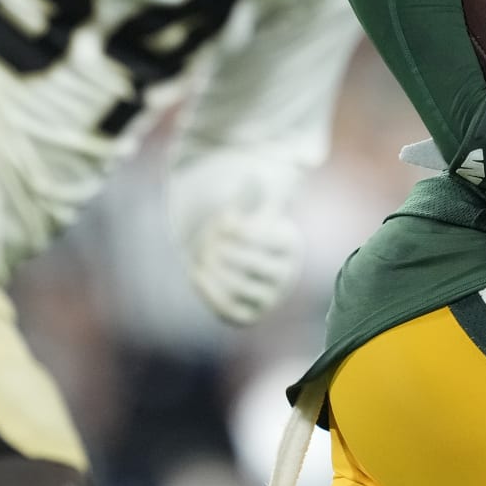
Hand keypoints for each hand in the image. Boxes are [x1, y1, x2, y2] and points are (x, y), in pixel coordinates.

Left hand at [185, 201, 302, 325]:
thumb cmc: (240, 225)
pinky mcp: (248, 315)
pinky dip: (208, 291)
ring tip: (202, 254)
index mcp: (290, 243)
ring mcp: (269, 297)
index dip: (242, 230)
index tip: (222, 220)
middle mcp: (286, 274)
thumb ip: (254, 193)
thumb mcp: (249, 205)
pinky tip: (195, 272)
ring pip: (240, 287)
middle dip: (226, 250)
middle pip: (254, 264)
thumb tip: (269, 171)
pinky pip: (229, 309)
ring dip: (215, 270)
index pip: (269, 239)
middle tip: (208, 240)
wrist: (228, 256)